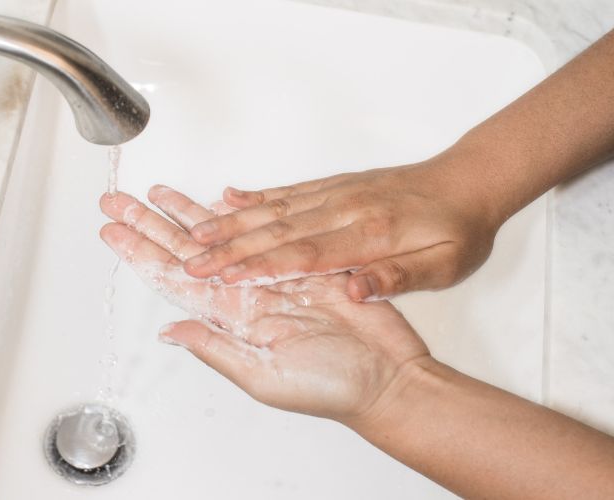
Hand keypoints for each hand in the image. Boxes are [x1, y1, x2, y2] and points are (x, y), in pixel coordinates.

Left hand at [99, 186, 430, 421]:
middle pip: (185, 251)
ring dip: (186, 213)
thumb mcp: (263, 376)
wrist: (385, 376)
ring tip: (158, 191)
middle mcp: (243, 293)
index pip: (173, 279)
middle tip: (119, 201)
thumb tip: (169, 332)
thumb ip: (215, 350)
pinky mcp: (302, 261)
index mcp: (229, 320)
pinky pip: (261, 230)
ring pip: (218, 235)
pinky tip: (218, 200)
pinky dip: (239, 214)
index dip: (141, 253)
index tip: (113, 230)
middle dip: (150, 224)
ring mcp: (270, 275)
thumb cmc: (329, 388)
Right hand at [181, 159, 500, 300]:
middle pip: (277, 230)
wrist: (470, 181)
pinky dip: (256, 195)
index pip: (305, 255)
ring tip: (195, 233)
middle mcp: (346, 209)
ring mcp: (337, 193)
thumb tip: (356, 290)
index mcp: (371, 235)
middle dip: (229, 247)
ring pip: (275, 208)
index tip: (224, 279)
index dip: (260, 267)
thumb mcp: (445, 265)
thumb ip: (399, 277)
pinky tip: (230, 198)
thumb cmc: (459, 229)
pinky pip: (289, 190)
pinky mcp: (335, 185)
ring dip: (232, 222)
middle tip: (191, 261)